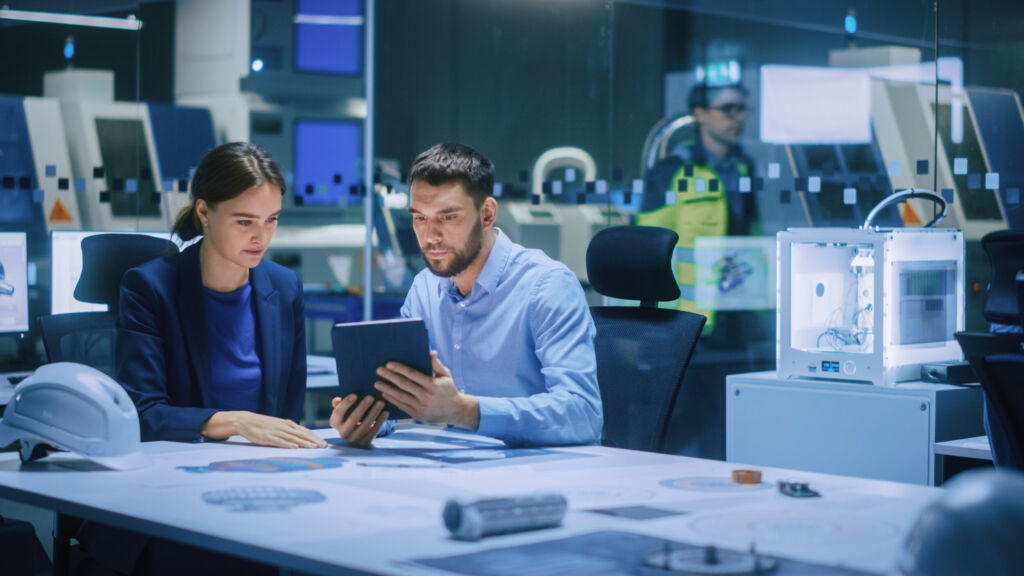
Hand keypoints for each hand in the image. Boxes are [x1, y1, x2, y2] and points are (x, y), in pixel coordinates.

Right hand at [201, 411, 326, 448]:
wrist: (246, 421)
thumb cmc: (263, 425)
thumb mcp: (279, 425)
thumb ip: (289, 431)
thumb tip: (302, 438)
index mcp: (288, 424)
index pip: (305, 431)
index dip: (315, 437)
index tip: (324, 443)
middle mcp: (284, 427)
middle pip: (302, 434)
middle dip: (314, 441)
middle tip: (324, 446)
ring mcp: (276, 432)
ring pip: (293, 438)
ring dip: (305, 443)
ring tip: (314, 447)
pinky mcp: (268, 437)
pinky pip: (280, 441)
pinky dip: (288, 444)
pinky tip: (295, 447)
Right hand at [329, 394, 388, 447]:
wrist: (359, 433)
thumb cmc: (351, 415)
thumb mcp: (344, 410)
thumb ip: (340, 404)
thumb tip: (336, 401)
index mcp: (335, 423)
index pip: (338, 413)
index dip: (346, 404)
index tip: (355, 394)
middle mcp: (342, 433)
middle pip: (352, 419)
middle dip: (362, 407)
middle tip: (371, 397)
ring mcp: (354, 439)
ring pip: (365, 425)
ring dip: (374, 413)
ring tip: (381, 402)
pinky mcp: (365, 443)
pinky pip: (374, 431)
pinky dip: (380, 421)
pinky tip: (385, 412)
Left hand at [375, 351, 478, 429]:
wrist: (455, 411)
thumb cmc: (449, 389)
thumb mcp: (446, 375)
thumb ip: (436, 364)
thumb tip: (430, 352)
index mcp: (433, 385)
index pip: (412, 375)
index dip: (399, 369)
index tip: (388, 364)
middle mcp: (426, 396)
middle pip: (404, 384)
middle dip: (389, 377)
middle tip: (378, 370)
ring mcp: (421, 407)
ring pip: (400, 396)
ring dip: (387, 389)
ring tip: (377, 383)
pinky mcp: (417, 415)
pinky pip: (402, 406)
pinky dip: (392, 400)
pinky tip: (385, 394)